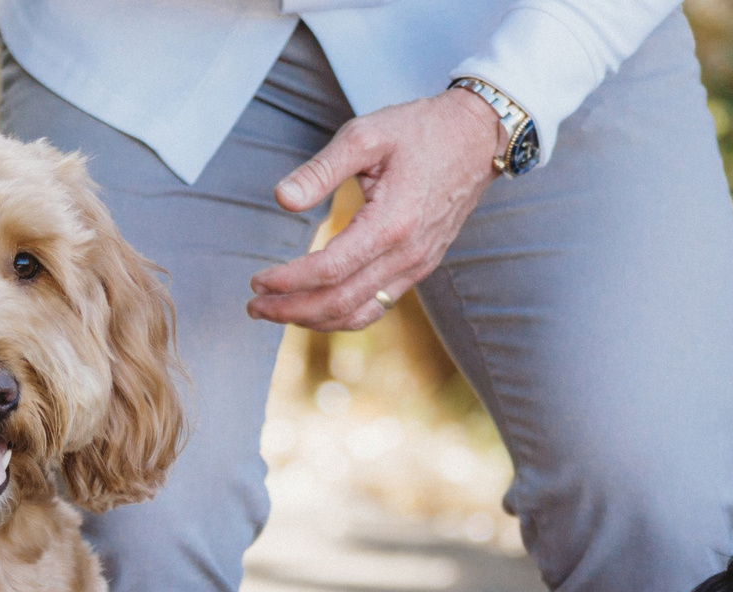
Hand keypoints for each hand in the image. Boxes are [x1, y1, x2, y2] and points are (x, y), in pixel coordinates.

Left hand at [248, 88, 500, 331]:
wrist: (478, 138)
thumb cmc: (421, 131)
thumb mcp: (366, 135)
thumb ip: (321, 169)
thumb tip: (282, 199)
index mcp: (391, 224)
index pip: (329, 270)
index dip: (289, 281)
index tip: (257, 280)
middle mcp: (406, 255)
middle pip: (340, 303)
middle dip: (291, 310)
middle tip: (254, 305)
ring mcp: (416, 266)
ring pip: (358, 314)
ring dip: (313, 320)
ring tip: (277, 312)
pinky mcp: (419, 268)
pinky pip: (376, 307)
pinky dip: (341, 315)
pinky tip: (315, 308)